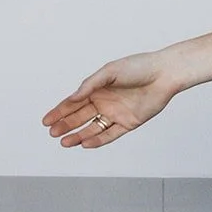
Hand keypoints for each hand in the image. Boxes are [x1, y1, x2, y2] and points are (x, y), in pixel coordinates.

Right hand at [42, 50, 176, 148]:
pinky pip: (110, 134)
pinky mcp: (129, 123)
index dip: (59, 112)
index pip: (73, 103)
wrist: (164, 74)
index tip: (46, 121)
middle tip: (52, 133)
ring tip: (64, 142)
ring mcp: (116, 113)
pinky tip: (85, 143)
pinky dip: (98, 140)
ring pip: (92, 128)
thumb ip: (90, 85)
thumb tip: (73, 97)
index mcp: (97, 88)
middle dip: (65, 125)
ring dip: (78, 135)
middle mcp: (105, 102)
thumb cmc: (138, 67)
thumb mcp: (110, 72)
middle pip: (80, 117)